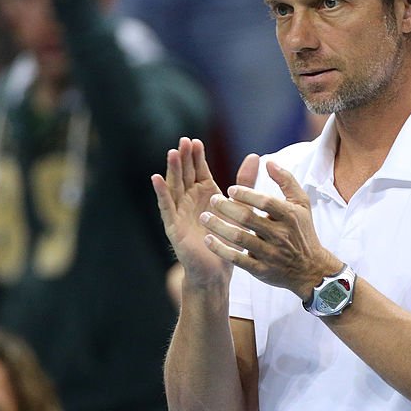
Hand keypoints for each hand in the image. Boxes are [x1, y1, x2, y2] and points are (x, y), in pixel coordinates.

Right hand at [152, 138, 239, 288]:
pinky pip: (166, 207)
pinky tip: (156, 178)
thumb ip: (245, 181)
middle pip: (185, 174)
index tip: (196, 141)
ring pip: (174, 187)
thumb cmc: (227, 238)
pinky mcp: (173, 226)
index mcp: (205, 194)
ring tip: (172, 153)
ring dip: (172, 170)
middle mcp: (190, 200)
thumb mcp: (239, 205)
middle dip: (184, 158)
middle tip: (184, 140)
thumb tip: (255, 155)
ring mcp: (180, 212)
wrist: (217, 270)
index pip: (198, 170)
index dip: (196, 156)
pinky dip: (161, 193)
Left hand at [200, 160, 340, 299]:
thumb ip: (286, 181)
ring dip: (219, 227)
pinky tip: (208, 239)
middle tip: (212, 200)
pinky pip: (237, 259)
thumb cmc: (302, 231)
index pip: (265, 202)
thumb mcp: (302, 204)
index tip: (230, 189)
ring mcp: (270, 254)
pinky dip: (221, 249)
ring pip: (240, 238)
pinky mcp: (261, 270)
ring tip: (204, 217)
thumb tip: (268, 162)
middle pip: (249, 219)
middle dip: (227, 208)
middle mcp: (280, 235)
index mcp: (290, 216)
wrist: (311, 269)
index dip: (246, 194)